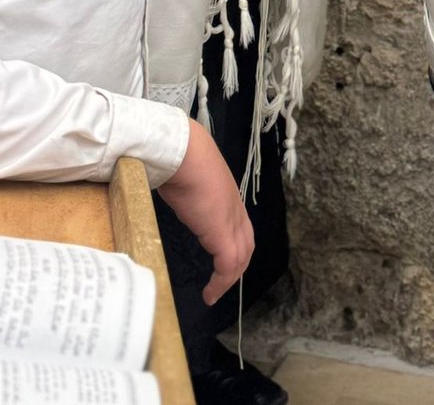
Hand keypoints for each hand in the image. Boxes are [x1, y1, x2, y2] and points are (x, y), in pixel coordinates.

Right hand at [157, 119, 253, 304]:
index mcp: (226, 197)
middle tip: (221, 285)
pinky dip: (222, 281)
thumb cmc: (178, 161)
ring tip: (214, 294)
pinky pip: (228, 262)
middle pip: (246, 244)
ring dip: (229, 278)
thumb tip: (173, 189)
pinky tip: (210, 293)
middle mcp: (234, 208)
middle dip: (236, 267)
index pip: (240, 228)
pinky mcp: (220, 229)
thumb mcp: (186, 180)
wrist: (181, 151)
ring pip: (241, 256)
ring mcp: (230, 218)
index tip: (221, 266)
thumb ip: (187, 191)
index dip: (234, 248)